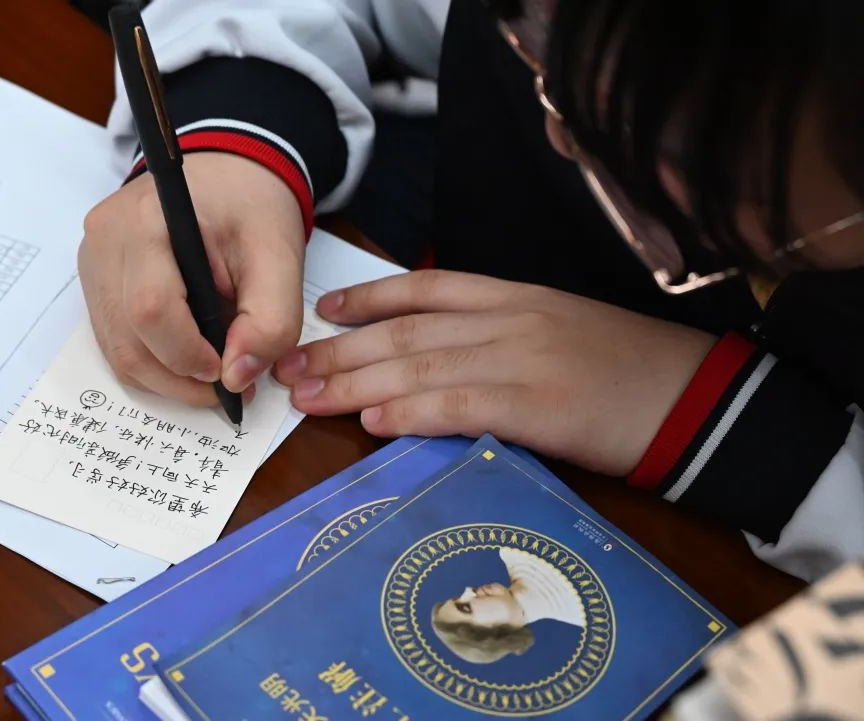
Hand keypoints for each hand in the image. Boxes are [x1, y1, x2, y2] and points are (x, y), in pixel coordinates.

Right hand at [79, 152, 304, 404]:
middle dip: (180, 377)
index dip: (188, 354)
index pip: (150, 308)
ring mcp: (93, 262)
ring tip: (214, 371)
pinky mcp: (95, 280)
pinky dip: (154, 360)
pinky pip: (117, 340)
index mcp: (146, 221)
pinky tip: (190, 352)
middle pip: (128, 340)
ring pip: (118, 350)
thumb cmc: (251, 207)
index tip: (227, 370)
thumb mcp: (281, 256)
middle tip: (229, 385)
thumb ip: (271, 320)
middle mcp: (105, 241)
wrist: (227, 174)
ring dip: (167, 376)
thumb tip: (237, 378)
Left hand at [273, 270, 716, 475]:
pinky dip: (410, 414)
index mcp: (516, 296)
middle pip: (406, 332)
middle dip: (340, 350)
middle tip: (289, 368)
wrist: (696, 397)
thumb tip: (431, 360)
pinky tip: (371, 424)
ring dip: (355, 384)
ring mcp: (523, 359)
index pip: (426, 288)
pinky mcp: (537, 406)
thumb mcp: (560, 331)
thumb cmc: (626, 369)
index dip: (369, 296)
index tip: (326, 309)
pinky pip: (458, 406)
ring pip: (419, 367)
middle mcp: (510, 319)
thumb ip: (496, 337)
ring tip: (308, 399)